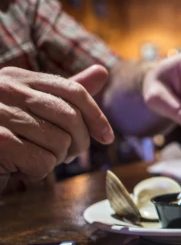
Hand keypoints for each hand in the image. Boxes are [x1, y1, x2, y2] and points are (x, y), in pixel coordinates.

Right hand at [0, 65, 113, 188]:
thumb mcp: (29, 111)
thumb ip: (62, 94)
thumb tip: (103, 71)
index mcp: (16, 77)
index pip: (73, 91)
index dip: (96, 115)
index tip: (107, 138)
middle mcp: (4, 88)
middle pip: (71, 117)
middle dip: (78, 143)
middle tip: (67, 158)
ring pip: (59, 142)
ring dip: (53, 160)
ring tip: (32, 160)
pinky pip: (42, 162)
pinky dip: (37, 173)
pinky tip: (18, 170)